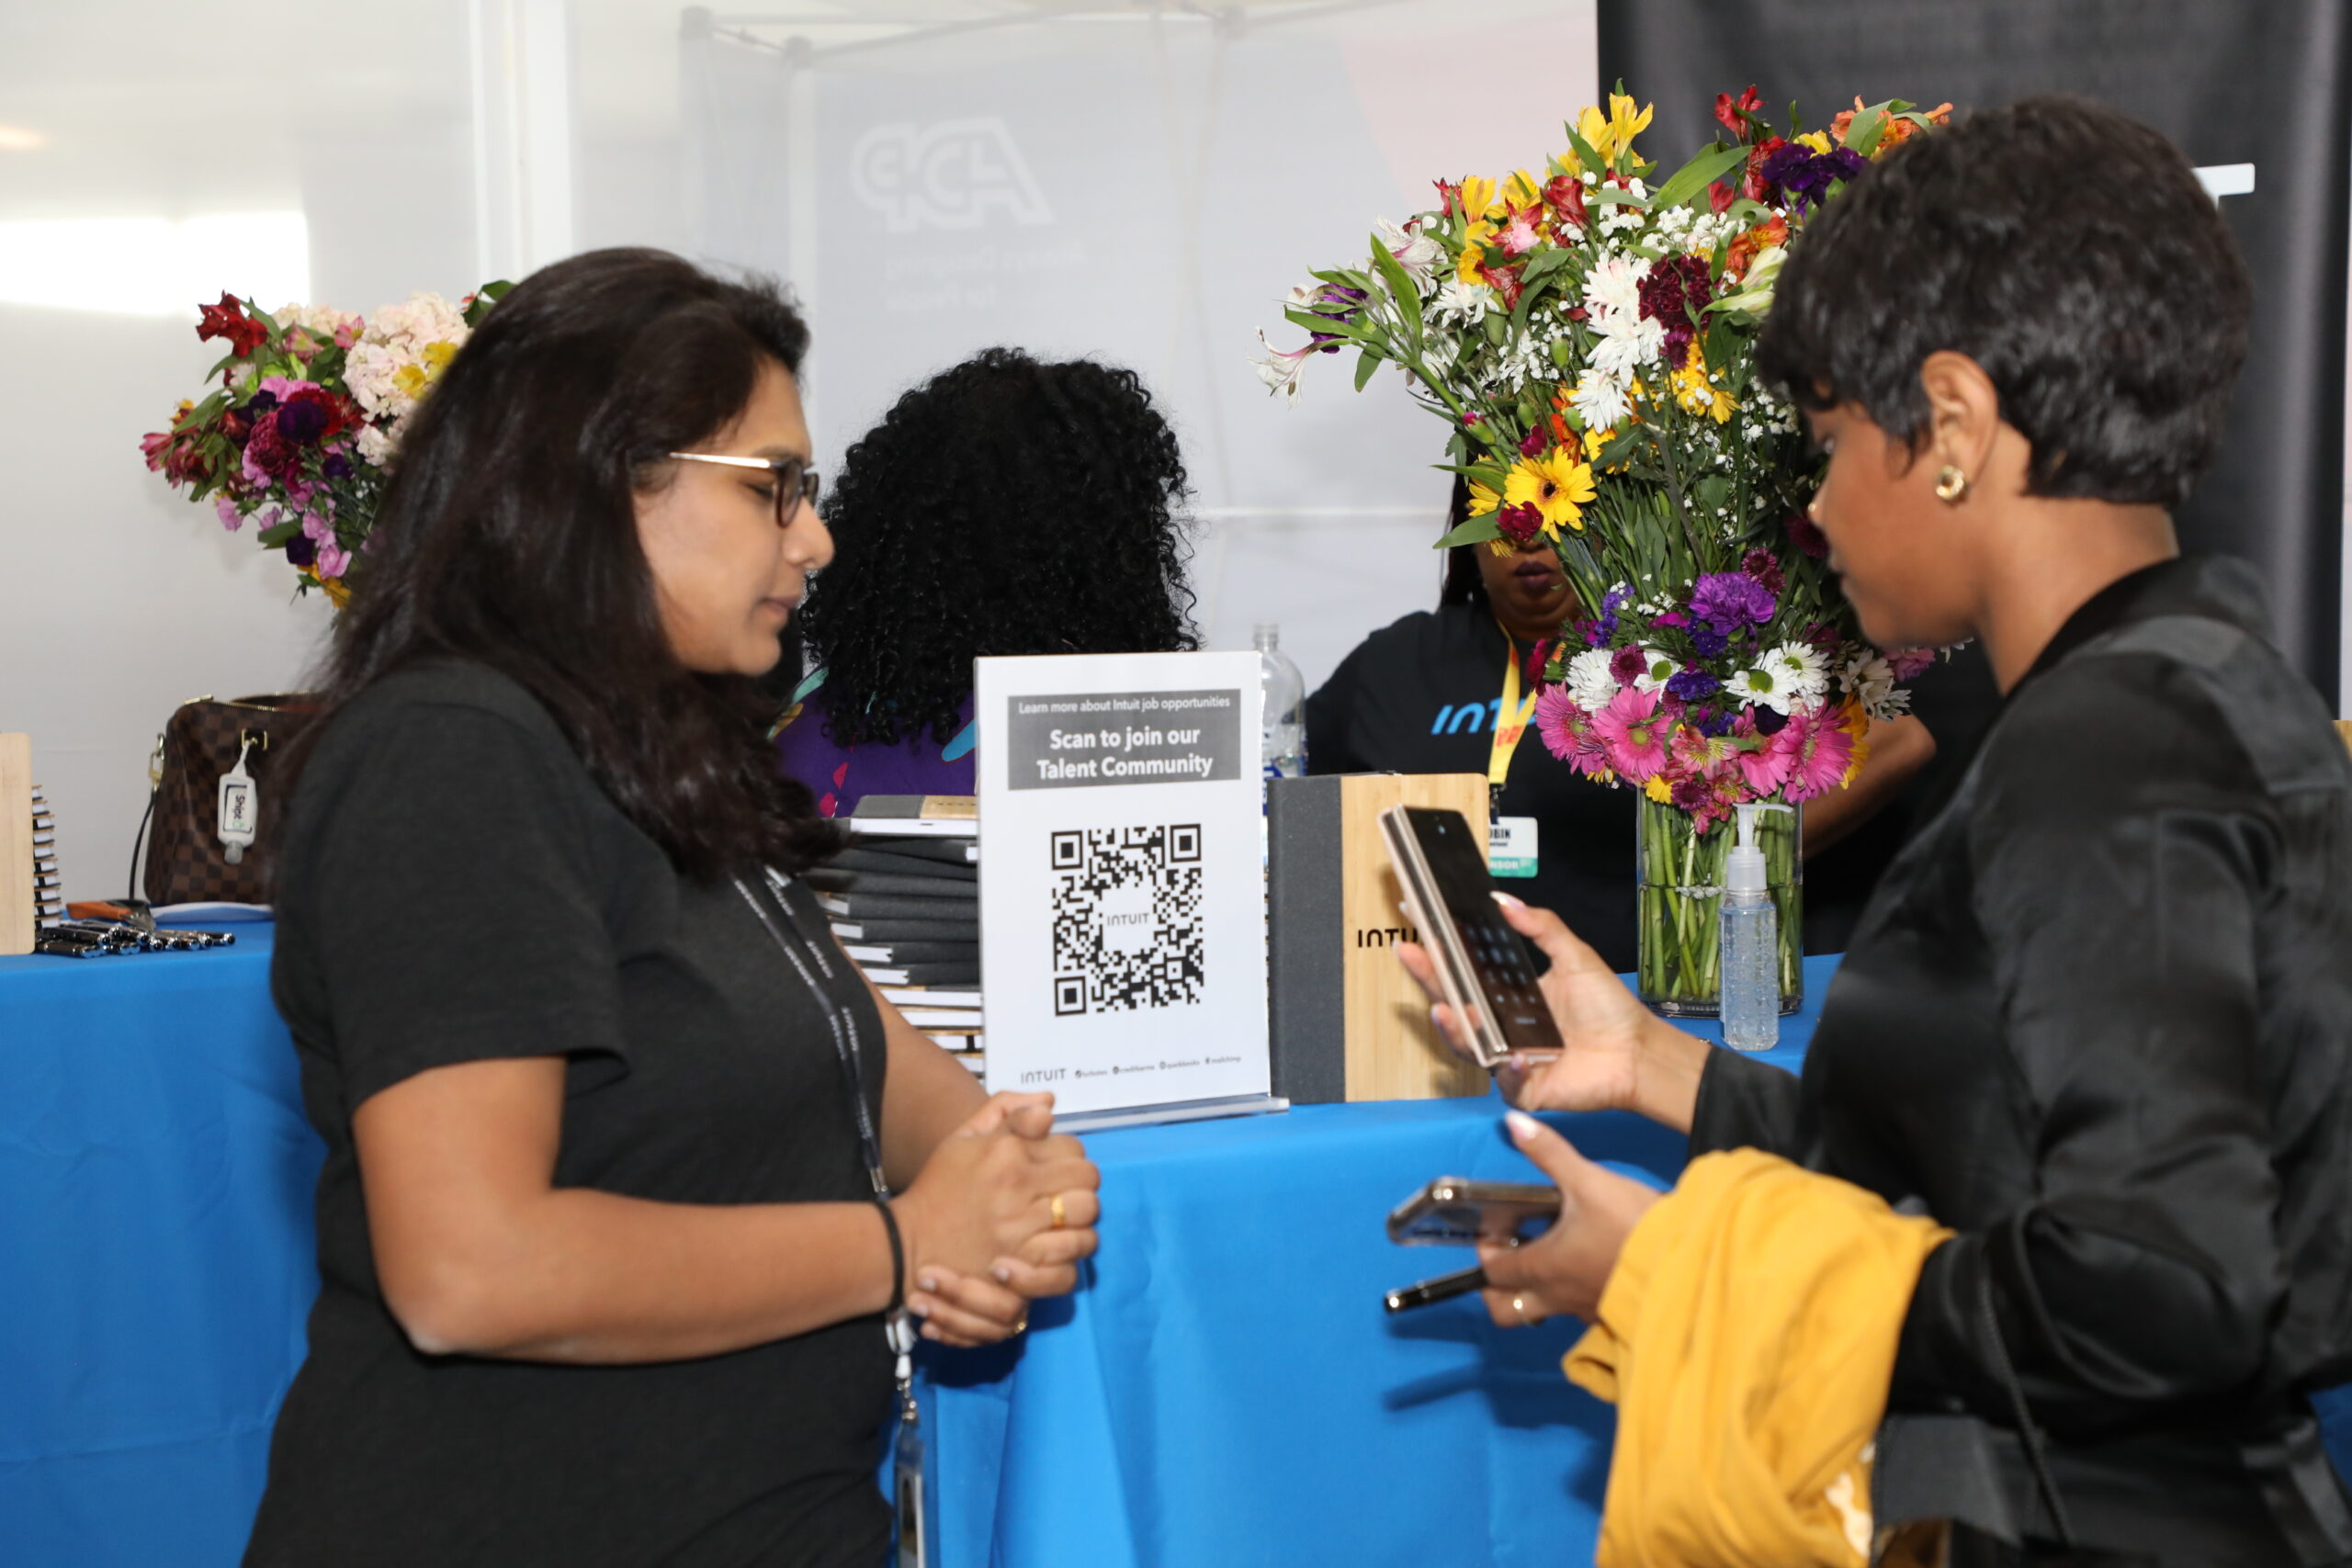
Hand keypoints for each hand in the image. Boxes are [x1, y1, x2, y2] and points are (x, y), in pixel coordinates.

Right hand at [892, 1093, 1099, 1343]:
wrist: (908, 1242)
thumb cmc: (939, 1186)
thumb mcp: (963, 1136)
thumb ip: (1006, 1109)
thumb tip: (1050, 1101)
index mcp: (1007, 1151)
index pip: (1072, 1146)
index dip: (1069, 1156)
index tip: (1055, 1168)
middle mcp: (1017, 1186)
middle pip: (1087, 1179)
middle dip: (1082, 1184)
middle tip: (1065, 1194)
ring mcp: (1021, 1229)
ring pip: (1087, 1217)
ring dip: (1082, 1219)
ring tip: (1064, 1222)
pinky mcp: (1020, 1268)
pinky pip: (1070, 1262)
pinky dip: (1069, 1257)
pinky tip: (1055, 1250)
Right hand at [1397, 892, 1703, 1129]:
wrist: (1637, 1051)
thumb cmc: (1608, 1008)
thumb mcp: (1575, 956)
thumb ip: (1542, 926)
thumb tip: (1504, 900)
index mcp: (1508, 994)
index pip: (1464, 971)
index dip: (1438, 949)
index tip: (1417, 920)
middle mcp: (1501, 1025)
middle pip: (1455, 1003)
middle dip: (1429, 979)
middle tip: (1411, 953)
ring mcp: (1507, 1057)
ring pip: (1468, 1046)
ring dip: (1453, 1028)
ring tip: (1444, 1009)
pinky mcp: (1524, 1088)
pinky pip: (1505, 1080)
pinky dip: (1508, 1069)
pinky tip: (1514, 1055)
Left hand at [1477, 1110, 1660, 1326]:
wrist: (1688, 1261)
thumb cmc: (1630, 1223)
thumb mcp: (1588, 1180)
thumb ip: (1549, 1152)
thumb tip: (1513, 1120)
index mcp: (1543, 1268)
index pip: (1492, 1272)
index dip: (1487, 1249)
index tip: (1496, 1226)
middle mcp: (1556, 1296)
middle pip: (1506, 1311)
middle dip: (1497, 1289)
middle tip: (1510, 1254)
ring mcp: (1583, 1309)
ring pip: (1542, 1309)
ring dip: (1535, 1286)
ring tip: (1550, 1249)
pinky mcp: (1608, 1312)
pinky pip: (1574, 1308)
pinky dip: (1568, 1289)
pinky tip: (1585, 1260)